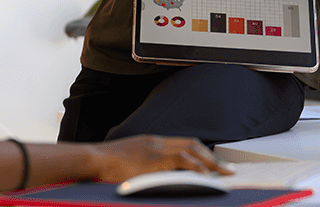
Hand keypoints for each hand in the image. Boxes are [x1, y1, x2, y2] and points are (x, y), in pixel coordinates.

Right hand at [87, 135, 233, 181]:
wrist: (92, 158)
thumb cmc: (103, 164)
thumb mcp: (126, 162)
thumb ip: (140, 166)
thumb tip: (148, 176)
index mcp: (150, 142)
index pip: (182, 143)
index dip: (200, 152)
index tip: (212, 162)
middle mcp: (156, 142)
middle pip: (192, 144)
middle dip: (211, 157)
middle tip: (226, 169)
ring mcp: (155, 149)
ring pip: (191, 150)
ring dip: (210, 162)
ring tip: (224, 174)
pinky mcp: (154, 160)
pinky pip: (182, 161)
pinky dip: (197, 168)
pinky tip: (207, 178)